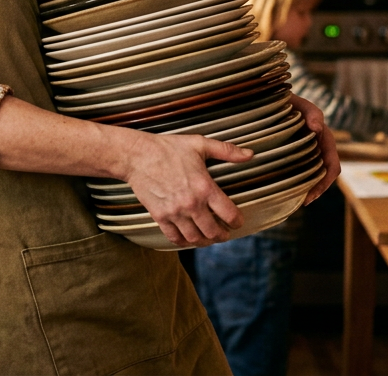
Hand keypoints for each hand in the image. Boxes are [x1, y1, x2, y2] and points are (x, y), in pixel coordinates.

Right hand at [121, 133, 251, 248]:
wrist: (137, 156)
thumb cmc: (168, 148)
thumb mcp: (199, 144)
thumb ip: (227, 151)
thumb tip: (250, 154)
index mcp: (204, 187)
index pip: (229, 214)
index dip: (237, 221)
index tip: (237, 222)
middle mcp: (191, 204)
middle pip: (213, 231)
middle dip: (223, 235)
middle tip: (225, 234)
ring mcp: (175, 212)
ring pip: (195, 238)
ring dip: (205, 241)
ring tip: (209, 238)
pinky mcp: (160, 216)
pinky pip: (175, 238)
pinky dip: (185, 242)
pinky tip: (189, 238)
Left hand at [292, 95, 340, 204]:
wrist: (274, 97)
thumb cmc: (289, 100)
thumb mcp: (300, 103)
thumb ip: (311, 112)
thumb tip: (317, 127)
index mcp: (325, 138)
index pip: (332, 166)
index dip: (324, 183)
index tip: (311, 196)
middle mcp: (319, 146)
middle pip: (324, 174)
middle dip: (317, 190)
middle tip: (303, 202)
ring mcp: (307, 150)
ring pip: (312, 173)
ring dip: (307, 186)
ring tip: (294, 199)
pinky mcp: (295, 152)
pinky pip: (300, 169)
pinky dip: (297, 179)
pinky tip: (284, 186)